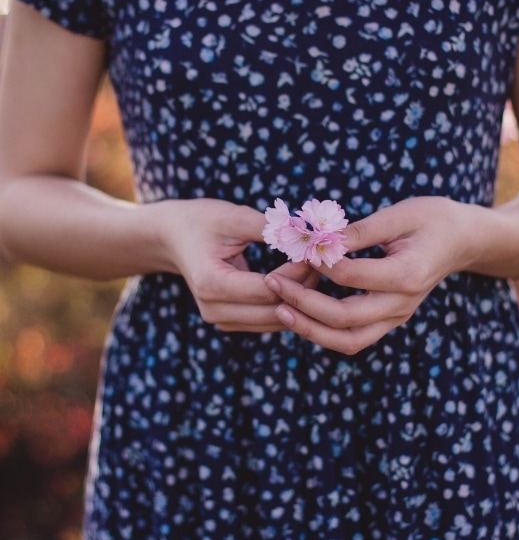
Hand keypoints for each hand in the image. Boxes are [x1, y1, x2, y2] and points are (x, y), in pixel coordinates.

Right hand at [159, 198, 319, 331]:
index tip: (316, 251)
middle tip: (324, 261)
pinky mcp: (231, 323)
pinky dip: (289, 304)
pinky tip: (301, 281)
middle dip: (304, 287)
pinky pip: (269, 321)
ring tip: (315, 269)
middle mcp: (214, 310)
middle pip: (275, 311)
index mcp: (211, 283)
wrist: (173, 238)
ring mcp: (221, 321)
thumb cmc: (202, 222)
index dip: (298, 272)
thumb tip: (307, 234)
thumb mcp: (232, 216)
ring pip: (276, 321)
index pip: (269, 289)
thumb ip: (268, 228)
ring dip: (300, 299)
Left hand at [264, 197, 473, 352]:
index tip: (295, 247)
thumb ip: (359, 231)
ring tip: (279, 310)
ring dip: (310, 329)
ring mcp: (397, 317)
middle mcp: (402, 304)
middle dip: (302, 303)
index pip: (349, 276)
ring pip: (348, 340)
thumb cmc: (432, 219)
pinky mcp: (390, 320)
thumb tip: (319, 239)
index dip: (317, 262)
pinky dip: (325, 331)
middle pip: (344, 319)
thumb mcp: (399, 214)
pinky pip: (354, 338)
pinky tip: (301, 314)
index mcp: (406, 274)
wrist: (462, 241)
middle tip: (272, 282)